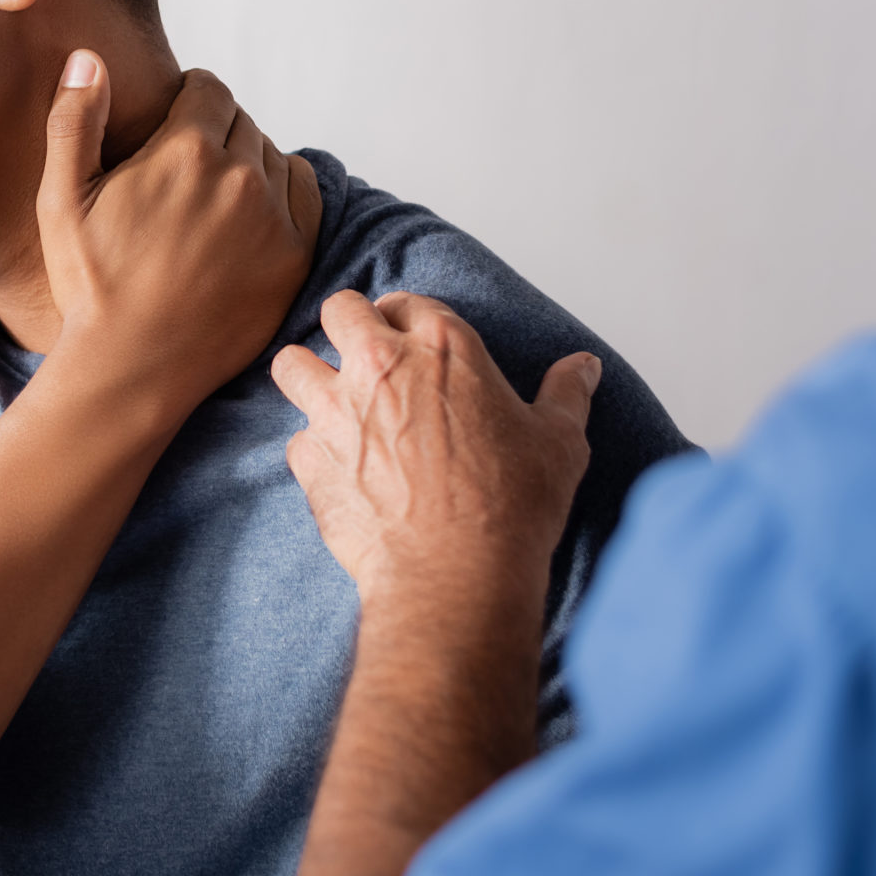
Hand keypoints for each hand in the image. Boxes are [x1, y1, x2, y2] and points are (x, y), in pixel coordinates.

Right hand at [37, 53, 321, 422]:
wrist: (133, 366)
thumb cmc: (91, 284)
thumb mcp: (62, 199)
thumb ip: (75, 119)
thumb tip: (88, 57)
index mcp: (186, 150)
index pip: (210, 87)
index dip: (188, 100)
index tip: (173, 123)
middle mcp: (240, 175)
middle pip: (242, 120)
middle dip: (215, 132)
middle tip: (184, 170)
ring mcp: (275, 217)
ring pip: (271, 155)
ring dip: (248, 162)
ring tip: (212, 196)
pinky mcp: (295, 255)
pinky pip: (305, 193)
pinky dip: (282, 191)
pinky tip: (250, 214)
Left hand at [273, 292, 596, 616]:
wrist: (455, 574)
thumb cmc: (512, 506)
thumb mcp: (559, 442)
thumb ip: (566, 393)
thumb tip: (583, 366)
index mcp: (443, 347)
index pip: (406, 301)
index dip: (407, 318)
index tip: (412, 340)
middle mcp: (380, 365)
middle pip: (339, 311)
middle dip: (350, 327)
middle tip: (367, 357)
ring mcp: (335, 410)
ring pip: (293, 364)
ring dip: (310, 376)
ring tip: (334, 402)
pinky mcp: (309, 458)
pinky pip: (296, 437)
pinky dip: (315, 450)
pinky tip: (342, 470)